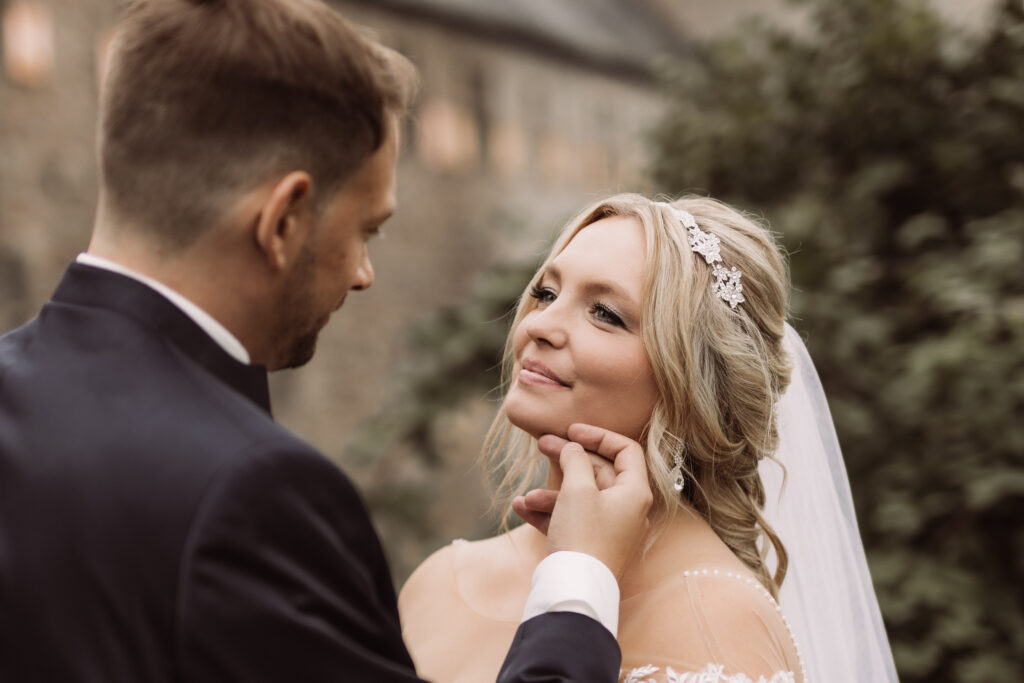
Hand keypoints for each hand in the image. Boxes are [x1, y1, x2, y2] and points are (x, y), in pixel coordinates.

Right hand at [519, 423, 651, 579]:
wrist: (575, 591)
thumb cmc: (583, 535)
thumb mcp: (577, 489)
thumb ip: (576, 460)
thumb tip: (574, 448)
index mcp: (634, 493)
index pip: (625, 451)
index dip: (598, 435)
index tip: (571, 430)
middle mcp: (628, 510)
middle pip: (599, 473)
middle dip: (567, 460)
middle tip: (542, 444)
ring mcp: (611, 531)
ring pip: (580, 499)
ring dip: (550, 494)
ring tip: (525, 497)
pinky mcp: (594, 547)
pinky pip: (573, 522)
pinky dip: (550, 513)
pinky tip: (522, 510)